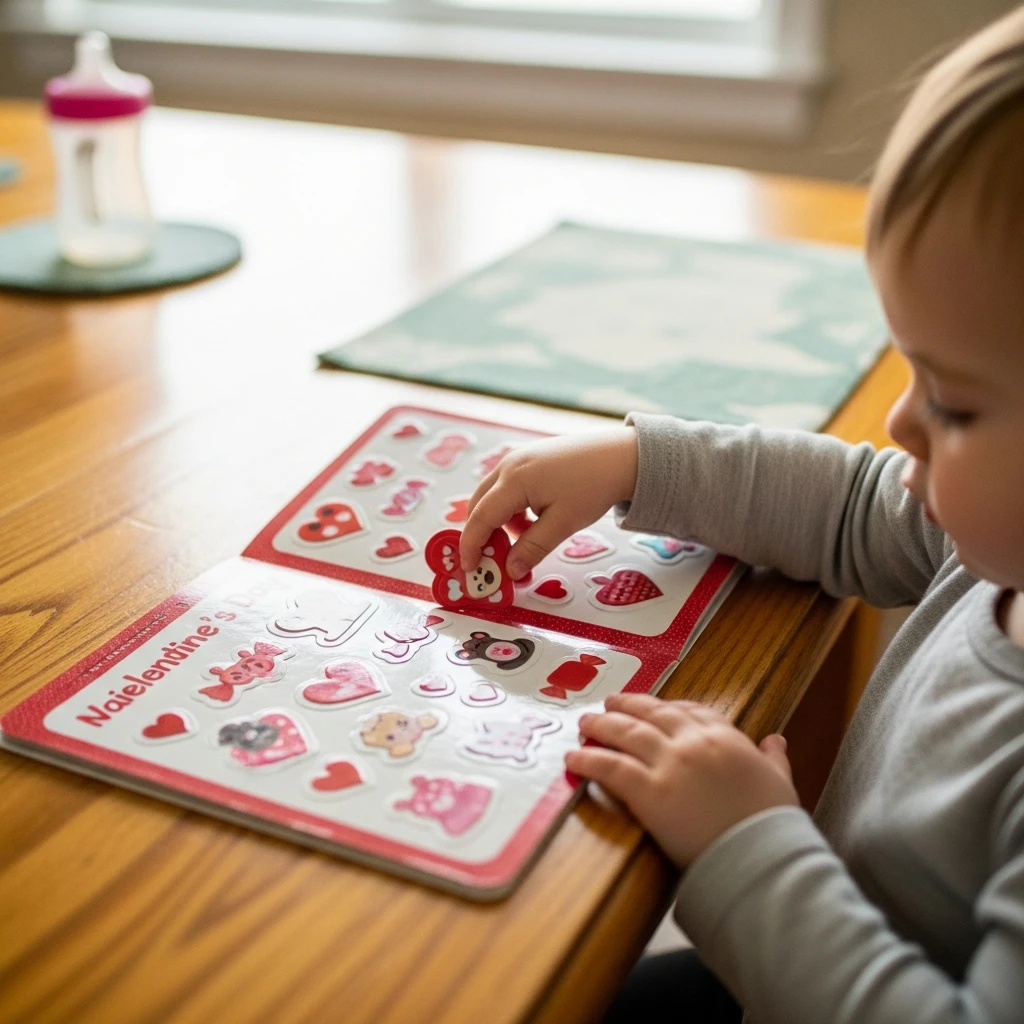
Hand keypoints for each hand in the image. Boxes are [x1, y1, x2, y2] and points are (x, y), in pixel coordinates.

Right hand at [459, 427, 638, 578]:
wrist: (620, 456)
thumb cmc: (593, 486)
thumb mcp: (563, 524)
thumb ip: (532, 548)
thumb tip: (511, 571)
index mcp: (514, 480)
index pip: (480, 517)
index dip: (471, 545)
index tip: (469, 568)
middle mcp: (509, 465)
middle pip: (479, 504)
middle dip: (481, 534)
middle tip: (492, 560)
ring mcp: (517, 458)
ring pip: (492, 496)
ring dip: (499, 522)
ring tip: (523, 540)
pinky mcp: (528, 458)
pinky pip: (506, 487)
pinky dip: (511, 508)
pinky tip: (534, 520)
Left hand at [565, 693, 798, 867]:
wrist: (761, 859)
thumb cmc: (773, 826)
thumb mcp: (781, 783)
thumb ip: (773, 758)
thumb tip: (775, 740)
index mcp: (727, 738)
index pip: (691, 711)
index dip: (667, 706)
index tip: (653, 706)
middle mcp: (694, 742)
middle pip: (652, 714)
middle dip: (628, 706)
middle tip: (610, 703)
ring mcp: (669, 764)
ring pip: (627, 733)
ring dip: (602, 725)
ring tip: (586, 723)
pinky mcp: (648, 792)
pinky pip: (611, 768)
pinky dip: (589, 760)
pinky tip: (573, 758)